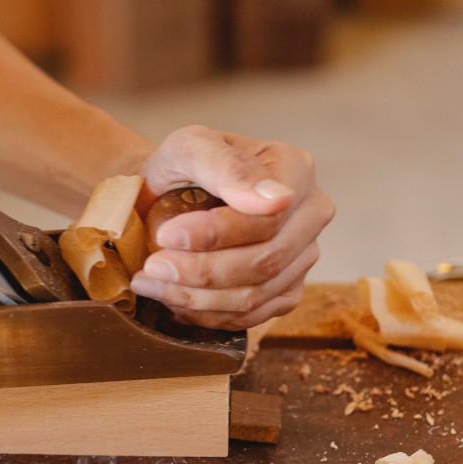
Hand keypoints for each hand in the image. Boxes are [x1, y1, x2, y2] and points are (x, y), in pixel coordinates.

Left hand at [130, 126, 333, 329]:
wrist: (169, 194)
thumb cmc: (181, 167)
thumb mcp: (189, 148)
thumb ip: (226, 166)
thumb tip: (276, 201)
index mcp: (295, 169)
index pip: (266, 218)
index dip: (214, 235)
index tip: (165, 237)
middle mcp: (311, 213)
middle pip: (265, 261)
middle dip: (200, 272)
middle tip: (151, 269)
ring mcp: (303, 255)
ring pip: (257, 295)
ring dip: (196, 298)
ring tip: (151, 284)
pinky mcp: (287, 290)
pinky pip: (253, 315)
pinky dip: (206, 314)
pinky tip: (173, 298)